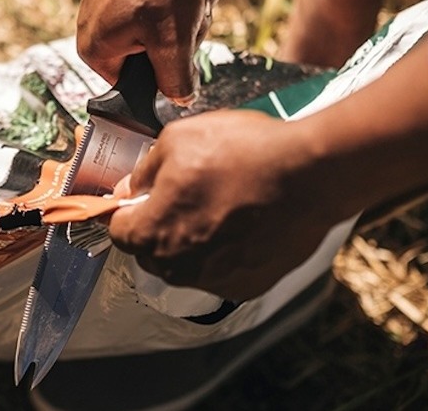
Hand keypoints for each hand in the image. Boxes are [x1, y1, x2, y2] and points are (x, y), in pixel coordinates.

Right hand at [76, 0, 222, 104]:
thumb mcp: (173, 40)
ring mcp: (114, 6)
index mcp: (99, 52)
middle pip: (156, 56)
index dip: (166, 73)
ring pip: (167, 28)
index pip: (137, 87)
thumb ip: (176, 80)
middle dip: (183, 36)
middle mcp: (101, 31)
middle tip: (185, 11)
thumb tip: (181, 101)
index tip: (178, 50)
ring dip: (189, 12)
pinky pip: (166, 2)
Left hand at [108, 37, 427, 300]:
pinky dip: (225, 254)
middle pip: (150, 251)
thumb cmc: (241, 152)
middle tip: (183, 194)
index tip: (139, 196)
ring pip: (186, 264)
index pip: (117, 230)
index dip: (126, 209)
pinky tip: (243, 225)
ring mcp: (214, 282)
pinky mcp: (248, 286)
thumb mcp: (176, 140)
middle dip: (157, 225)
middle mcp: (177, 268)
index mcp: (151, 234)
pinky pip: (221, 272)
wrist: (310, 175)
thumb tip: (128, 189)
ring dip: (191, 241)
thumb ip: (143, 171)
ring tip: (220, 206)